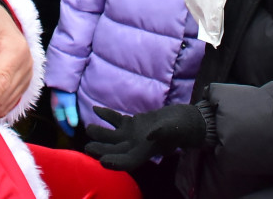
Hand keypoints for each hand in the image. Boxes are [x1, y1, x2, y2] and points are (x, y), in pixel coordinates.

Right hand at [51, 89, 78, 136]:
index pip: (61, 123)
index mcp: (56, 109)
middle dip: (64, 125)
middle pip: (60, 118)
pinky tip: (70, 110)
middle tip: (71, 131)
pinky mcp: (59, 94)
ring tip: (71, 122)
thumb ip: (71, 113)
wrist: (60, 75)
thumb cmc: (64, 89)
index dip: (67, 129)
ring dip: (65, 118)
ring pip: (60, 112)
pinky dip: (65, 112)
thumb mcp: (68, 102)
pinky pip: (61, 107)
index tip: (72, 135)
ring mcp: (56, 100)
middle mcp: (55, 105)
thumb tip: (73, 125)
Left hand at [84, 104, 206, 170]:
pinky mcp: (132, 124)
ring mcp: (133, 135)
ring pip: (113, 137)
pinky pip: (116, 120)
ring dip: (100, 134)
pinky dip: (106, 115)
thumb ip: (163, 133)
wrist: (185, 120)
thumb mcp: (175, 129)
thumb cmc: (182, 127)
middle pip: (115, 151)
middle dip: (101, 151)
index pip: (128, 162)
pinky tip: (96, 109)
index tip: (102, 162)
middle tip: (87, 148)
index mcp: (146, 152)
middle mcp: (136, 146)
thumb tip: (150, 135)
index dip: (115, 163)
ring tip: (88, 129)